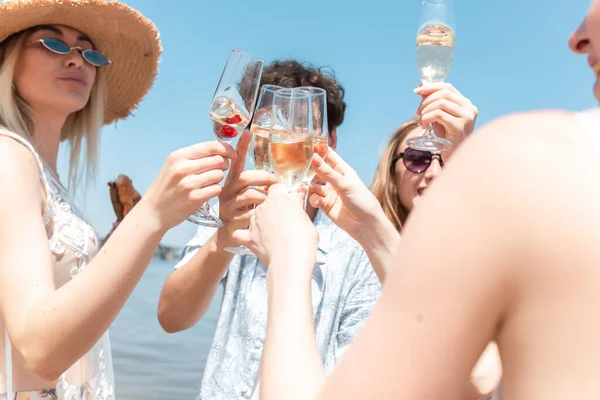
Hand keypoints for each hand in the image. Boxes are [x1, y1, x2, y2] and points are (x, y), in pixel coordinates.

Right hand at [142, 140, 235, 230]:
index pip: (211, 146)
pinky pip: (217, 189)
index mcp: (179, 156)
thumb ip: (194, 157)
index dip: (226, 148)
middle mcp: (183, 168)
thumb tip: (220, 149)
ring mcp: (189, 183)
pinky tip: (207, 192)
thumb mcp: (174, 165)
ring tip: (209, 182)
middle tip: (219, 170)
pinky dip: (215, 190)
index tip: (231, 153)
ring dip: (218, 179)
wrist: (155, 211)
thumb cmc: (167, 187)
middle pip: (218, 160)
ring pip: (219, 175)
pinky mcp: (195, 198)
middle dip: (224, 164)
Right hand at [217, 130, 278, 247]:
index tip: (248, 132)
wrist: (230, 237)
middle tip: (277, 181)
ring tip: (274, 203)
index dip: (241, 147)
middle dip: (264, 178)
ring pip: (249, 195)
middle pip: (244, 178)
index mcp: (232, 182)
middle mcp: (226, 191)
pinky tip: (266, 218)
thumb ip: (263, 186)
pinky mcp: (231, 219)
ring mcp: (227, 205)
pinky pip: (250, 213)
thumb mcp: (252, 197)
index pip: (236, 161)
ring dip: (265, 197)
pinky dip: (262, 215)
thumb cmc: (245, 212)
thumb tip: (287, 180)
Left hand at [233, 184, 317, 268]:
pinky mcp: (248, 238)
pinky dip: (245, 235)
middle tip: (284, 220)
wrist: (291, 261)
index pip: (275, 188)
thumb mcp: (305, 216)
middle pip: (264, 202)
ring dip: (262, 223)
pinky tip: (253, 239)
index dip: (282, 193)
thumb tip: (298, 192)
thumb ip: (297, 203)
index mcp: (277, 198)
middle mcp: (262, 208)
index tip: (287, 200)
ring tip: (274, 234)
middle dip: (273, 209)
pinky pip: (240, 234)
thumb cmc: (302, 239)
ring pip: (254, 217)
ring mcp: (253, 223)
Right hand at [308, 149, 384, 241]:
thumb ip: (328, 173)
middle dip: (308, 169)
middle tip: (298, 168)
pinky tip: (317, 202)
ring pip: (313, 186)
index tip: (306, 144)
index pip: (329, 155)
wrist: (366, 225)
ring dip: (307, 186)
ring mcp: (330, 193)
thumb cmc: (362, 201)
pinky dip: (313, 199)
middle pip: (318, 170)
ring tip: (302, 188)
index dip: (319, 150)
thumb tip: (314, 158)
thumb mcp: (345, 184)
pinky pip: (315, 199)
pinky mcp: (326, 205)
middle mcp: (335, 180)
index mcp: (343, 170)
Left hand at [414, 83, 477, 150]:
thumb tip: (420, 87)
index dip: (431, 87)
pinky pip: (438, 114)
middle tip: (417, 112)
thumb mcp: (439, 117)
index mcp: (466, 104)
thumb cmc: (446, 138)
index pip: (448, 87)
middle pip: (443, 93)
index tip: (417, 91)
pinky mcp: (460, 126)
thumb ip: (433, 103)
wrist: (454, 158)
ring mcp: (466, 117)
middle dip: (425, 100)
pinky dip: (427, 118)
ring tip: (421, 121)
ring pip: (440, 103)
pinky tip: (425, 126)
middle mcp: (469, 108)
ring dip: (425, 111)